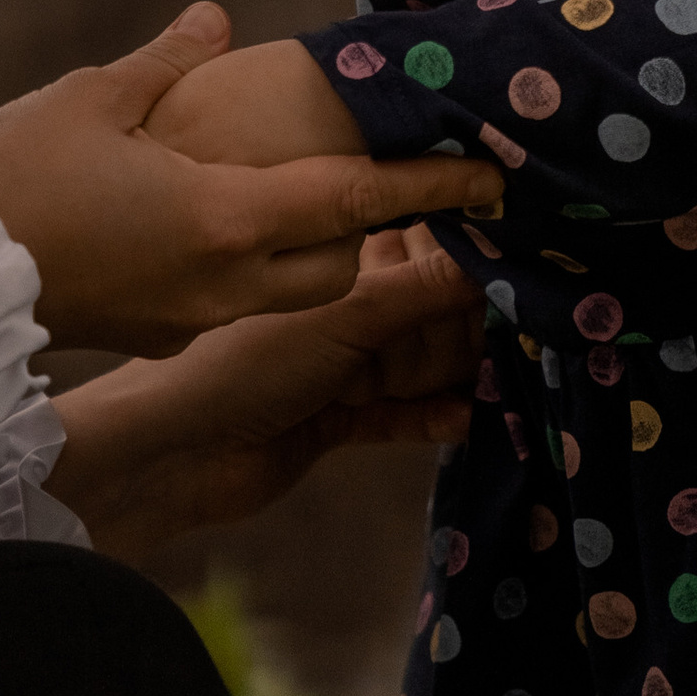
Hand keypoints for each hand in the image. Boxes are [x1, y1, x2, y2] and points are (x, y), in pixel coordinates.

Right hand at [0, 2, 504, 354]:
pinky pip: (233, 304)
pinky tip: (210, 227)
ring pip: (289, 290)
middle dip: (370, 224)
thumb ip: (168, 60)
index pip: (353, 199)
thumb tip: (216, 18)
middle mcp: (224, 281)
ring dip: (311, 251)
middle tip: (387, 175)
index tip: (490, 173)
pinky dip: (250, 269)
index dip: (428, 183)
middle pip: (336, 261)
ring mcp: (190, 318)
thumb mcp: (93, 96)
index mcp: (223, 216)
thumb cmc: (16, 180)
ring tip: (305, 197)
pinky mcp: (157, 334)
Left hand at [43, 225, 484, 559]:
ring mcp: (345, 359)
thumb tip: (498, 255)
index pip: (426, 241)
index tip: (518, 268)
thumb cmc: (243, 361)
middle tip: (476, 343)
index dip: (468, 258)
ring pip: (427, 362)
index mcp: (338, 255)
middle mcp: (345, 300)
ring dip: (448, 375)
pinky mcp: (342, 416)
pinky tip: (461, 419)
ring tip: (467, 386)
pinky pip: (406, 413)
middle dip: (460, 328)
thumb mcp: (342, 319)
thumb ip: (420, 289)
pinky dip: (432, 417)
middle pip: (438, 308)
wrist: (177, 454)